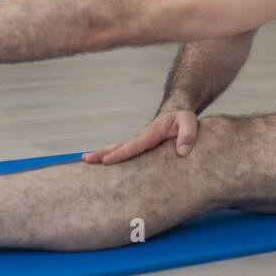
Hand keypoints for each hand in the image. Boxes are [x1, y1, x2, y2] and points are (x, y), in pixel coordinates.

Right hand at [82, 105, 199, 164]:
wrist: (177, 111)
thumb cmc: (182, 117)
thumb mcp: (189, 122)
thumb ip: (187, 135)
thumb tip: (181, 152)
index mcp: (151, 133)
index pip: (134, 145)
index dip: (120, 153)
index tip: (107, 160)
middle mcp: (141, 137)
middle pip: (119, 146)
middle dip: (102, 153)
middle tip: (86, 159)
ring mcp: (139, 141)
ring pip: (118, 147)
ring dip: (102, 154)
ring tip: (86, 160)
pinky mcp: (139, 145)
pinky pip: (124, 151)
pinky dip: (111, 156)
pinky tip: (102, 164)